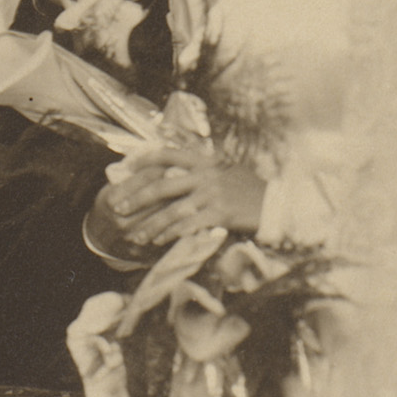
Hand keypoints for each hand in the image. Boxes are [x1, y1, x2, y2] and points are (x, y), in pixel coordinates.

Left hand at [105, 150, 265, 246]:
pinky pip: (188, 226)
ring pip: (172, 211)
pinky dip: (171, 234)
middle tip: (118, 207)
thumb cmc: (251, 189)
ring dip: (150, 225)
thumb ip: (204, 169)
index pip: (168, 155)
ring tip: (135, 235)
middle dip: (136, 197)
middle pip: (162, 185)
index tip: (125, 169)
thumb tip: (178, 172)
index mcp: (206, 160)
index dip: (144, 160)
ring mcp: (213, 194)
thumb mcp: (227, 170)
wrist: (278, 204)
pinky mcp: (220, 214)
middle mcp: (206, 175)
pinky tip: (158, 242)